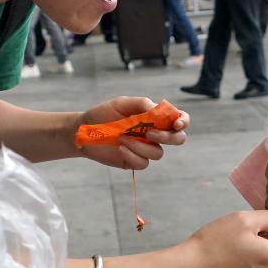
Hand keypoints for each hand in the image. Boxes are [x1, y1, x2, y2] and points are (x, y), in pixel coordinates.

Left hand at [73, 96, 188, 169]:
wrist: (84, 131)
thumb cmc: (103, 114)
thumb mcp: (122, 104)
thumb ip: (141, 104)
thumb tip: (158, 109)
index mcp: (154, 118)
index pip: (178, 119)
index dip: (183, 121)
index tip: (176, 123)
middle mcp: (154, 134)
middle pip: (177, 139)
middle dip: (168, 138)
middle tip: (151, 133)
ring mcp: (145, 149)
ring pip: (158, 153)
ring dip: (141, 146)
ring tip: (122, 138)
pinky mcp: (134, 161)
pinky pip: (143, 163)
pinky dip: (133, 155)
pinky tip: (120, 148)